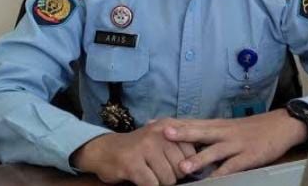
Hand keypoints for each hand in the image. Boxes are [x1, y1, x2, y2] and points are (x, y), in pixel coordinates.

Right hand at [71, 118, 195, 185]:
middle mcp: (159, 133)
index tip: (174, 166)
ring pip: (168, 178)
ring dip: (159, 182)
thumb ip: (181, 144)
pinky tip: (141, 178)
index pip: (192, 152)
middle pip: (181, 168)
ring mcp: (145, 147)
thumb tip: (202, 161)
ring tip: (149, 173)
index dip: (185, 165)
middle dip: (172, 175)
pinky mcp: (132, 163)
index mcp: (169, 126)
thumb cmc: (139, 148)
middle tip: (158, 170)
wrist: (105, 150)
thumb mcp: (161, 138)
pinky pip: (152, 184)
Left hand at [163, 109, 306, 177]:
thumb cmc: (251, 129)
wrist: (280, 125)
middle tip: (161, 134)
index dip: (172, 123)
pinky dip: (222, 174)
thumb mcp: (228, 128)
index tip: (152, 123)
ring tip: (182, 167)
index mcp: (217, 125)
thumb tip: (187, 140)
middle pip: (199, 131)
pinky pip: (233, 166)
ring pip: (214, 151)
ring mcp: (236, 144)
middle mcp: (224, 132)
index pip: (191, 121)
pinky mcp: (248, 156)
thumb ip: (209, 134)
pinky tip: (213, 180)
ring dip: (198, 159)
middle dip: (180, 133)